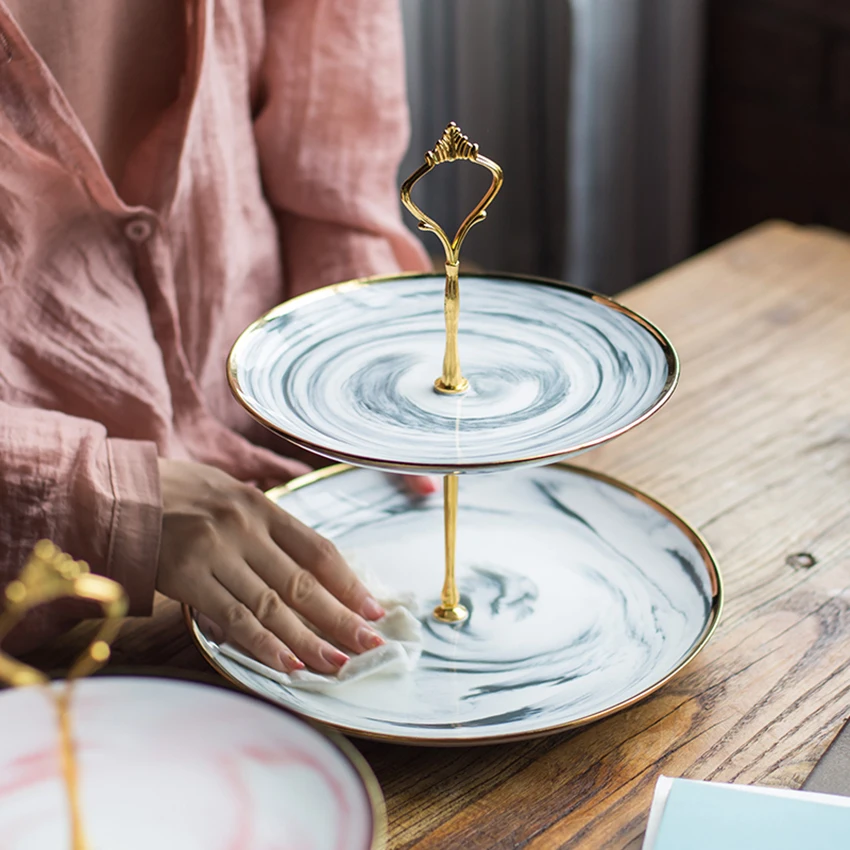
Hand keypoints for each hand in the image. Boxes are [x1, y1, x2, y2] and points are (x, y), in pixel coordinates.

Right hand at [155, 459, 388, 673]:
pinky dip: (264, 644)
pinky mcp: (186, 576)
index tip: (373, 608)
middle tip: (370, 643)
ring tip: (338, 664)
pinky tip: (289, 665)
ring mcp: (216, 551)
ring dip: (308, 640)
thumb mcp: (229, 496)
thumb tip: (308, 570)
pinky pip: (233, 618)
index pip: (318, 550)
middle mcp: (245, 527)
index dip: (349, 583)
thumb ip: (265, 530)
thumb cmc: (178, 496)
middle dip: (341, 617)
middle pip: (303, 582)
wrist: (114, 489)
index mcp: (261, 506)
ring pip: (273, 605)